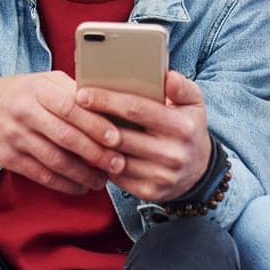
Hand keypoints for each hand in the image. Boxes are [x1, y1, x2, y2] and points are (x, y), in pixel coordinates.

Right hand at [0, 71, 125, 194]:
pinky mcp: (8, 158)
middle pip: (67, 137)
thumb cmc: (16, 93)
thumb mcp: (41, 81)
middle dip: (96, 154)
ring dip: (83, 174)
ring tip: (102, 180)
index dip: (97, 125)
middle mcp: (25, 112)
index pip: (73, 107)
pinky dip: (64, 184)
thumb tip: (109, 106)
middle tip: (118, 164)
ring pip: (56, 161)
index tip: (117, 138)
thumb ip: (71, 91)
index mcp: (38, 89)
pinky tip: (80, 186)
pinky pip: (42, 175)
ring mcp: (15, 136)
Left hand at [75, 70, 211, 202]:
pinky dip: (100, 164)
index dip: (106, 100)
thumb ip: (181, 87)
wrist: (199, 170)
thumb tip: (166, 76)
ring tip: (75, 129)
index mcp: (181, 127)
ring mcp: (161, 176)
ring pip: (115, 159)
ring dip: (92, 145)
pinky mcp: (151, 192)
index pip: (136, 110)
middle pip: (120, 135)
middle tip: (70, 110)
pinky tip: (89, 151)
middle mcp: (172, 153)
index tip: (82, 93)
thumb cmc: (188, 128)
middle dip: (91, 122)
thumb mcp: (194, 103)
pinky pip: (117, 178)